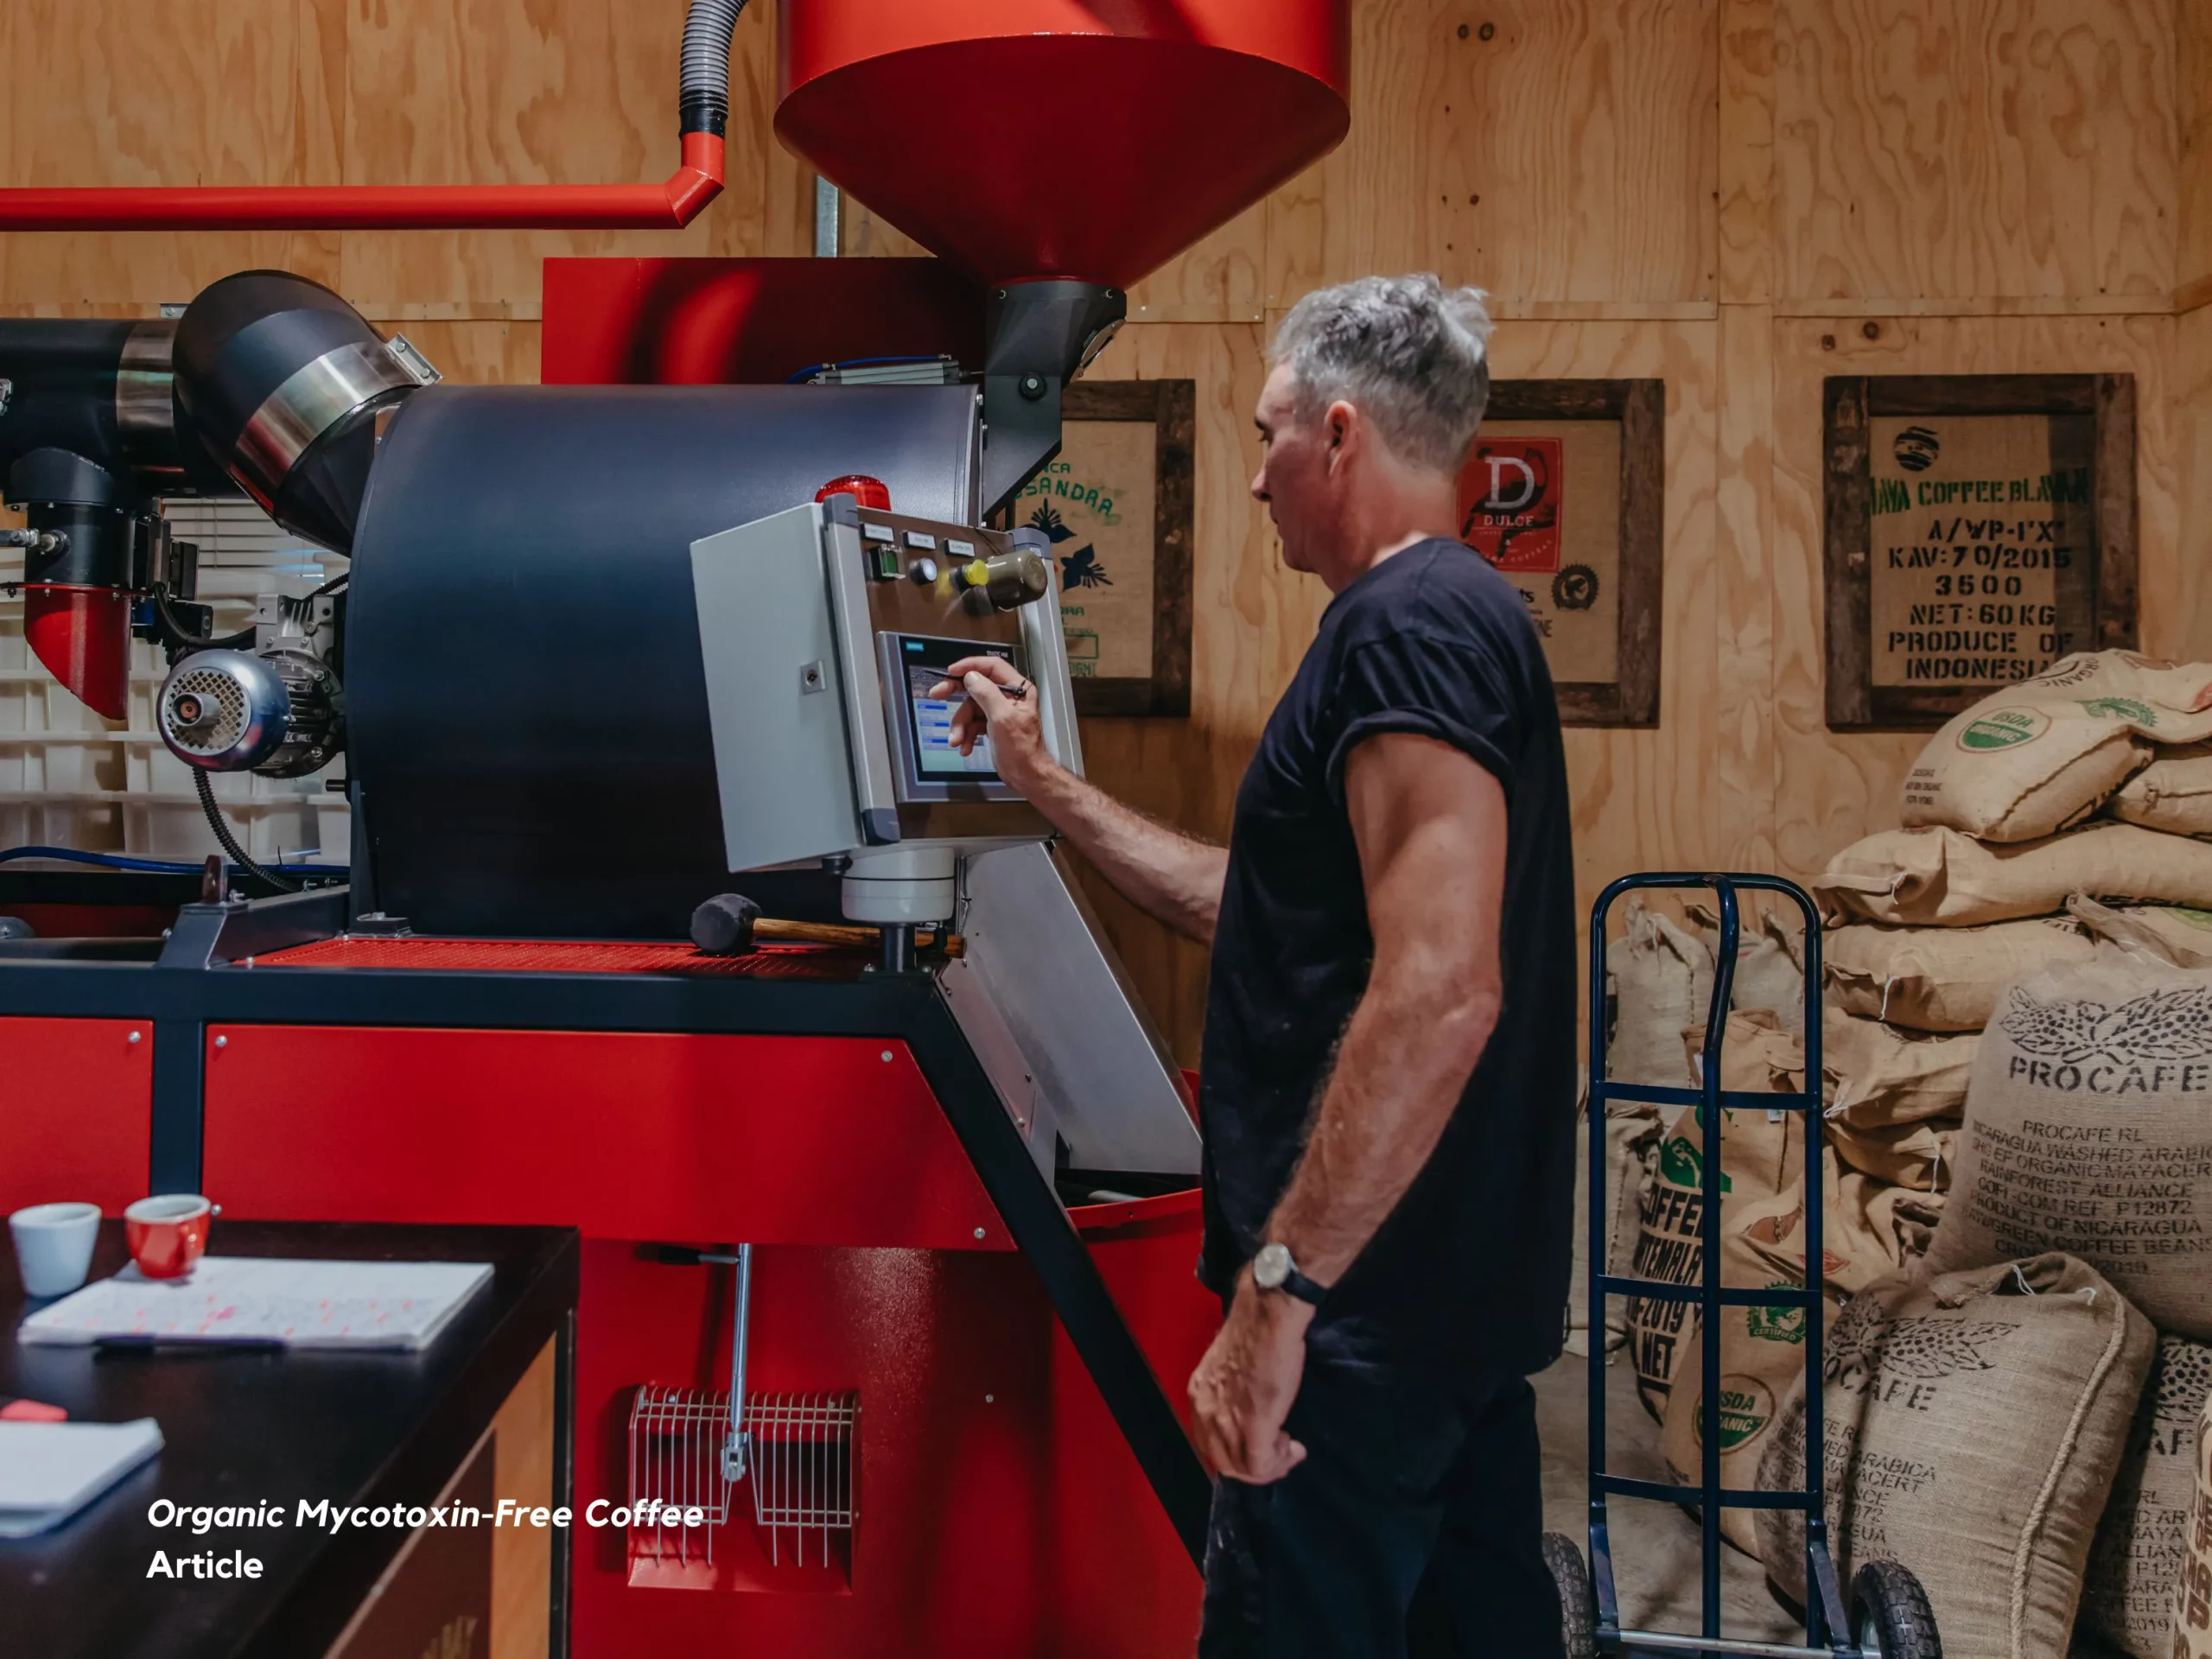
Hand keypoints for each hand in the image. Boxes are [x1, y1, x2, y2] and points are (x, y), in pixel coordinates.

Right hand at [925, 655, 1055, 795]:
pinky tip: (965, 747)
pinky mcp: (992, 726)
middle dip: (956, 694)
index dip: (970, 666)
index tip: (951, 671)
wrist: (1026, 776)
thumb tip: (970, 676)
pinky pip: (973, 724)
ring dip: (961, 725)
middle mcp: (1008, 697)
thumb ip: (986, 694)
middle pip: (976, 687)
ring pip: (971, 710)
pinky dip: (966, 735)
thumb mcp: (1002, 718)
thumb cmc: (1022, 749)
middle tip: (936, 694)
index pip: (991, 667)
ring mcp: (999, 712)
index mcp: (1017, 689)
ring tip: (957, 740)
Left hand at [1187, 1270, 1311, 1483]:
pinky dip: (1279, 1465)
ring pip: (1242, 1469)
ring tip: (1289, 1447)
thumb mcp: (1231, 1367)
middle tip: (1279, 1451)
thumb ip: (1232, 1391)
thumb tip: (1246, 1405)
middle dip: (1253, 1465)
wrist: (1270, 1315)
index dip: (1237, 1450)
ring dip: (1270, 1466)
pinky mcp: (1253, 1425)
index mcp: (1199, 1394)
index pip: (1209, 1442)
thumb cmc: (1257, 1331)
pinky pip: (1260, 1466)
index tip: (1263, 1441)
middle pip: (1224, 1462)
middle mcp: (1205, 1411)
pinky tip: (1294, 1449)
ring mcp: (1227, 1421)